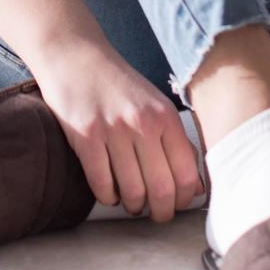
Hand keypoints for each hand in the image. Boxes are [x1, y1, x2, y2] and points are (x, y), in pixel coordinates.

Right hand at [30, 32, 204, 221]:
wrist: (75, 55)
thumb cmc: (117, 84)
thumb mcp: (154, 105)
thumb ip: (175, 142)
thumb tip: (194, 187)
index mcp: (165, 116)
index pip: (185, 174)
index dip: (183, 200)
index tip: (175, 205)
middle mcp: (142, 123)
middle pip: (161, 189)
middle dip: (160, 212)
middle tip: (154, 214)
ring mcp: (112, 130)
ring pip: (132, 191)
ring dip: (133, 206)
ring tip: (131, 202)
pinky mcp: (85, 136)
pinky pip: (101, 184)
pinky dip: (107, 197)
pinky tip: (109, 192)